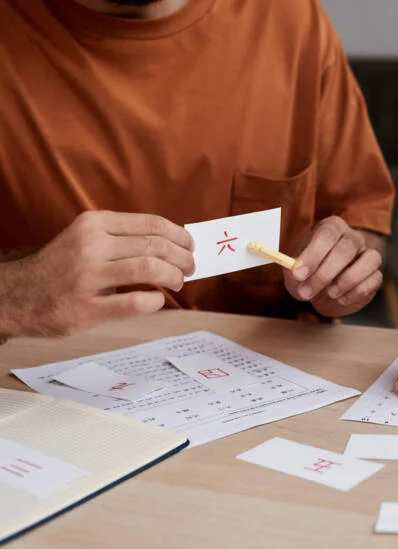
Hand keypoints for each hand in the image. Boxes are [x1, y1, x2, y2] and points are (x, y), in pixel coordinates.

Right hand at [0, 211, 194, 336]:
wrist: (16, 295)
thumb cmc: (61, 267)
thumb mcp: (86, 238)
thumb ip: (123, 237)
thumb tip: (173, 243)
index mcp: (94, 224)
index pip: (152, 224)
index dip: (180, 236)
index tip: (191, 246)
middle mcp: (91, 246)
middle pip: (156, 246)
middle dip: (183, 258)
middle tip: (190, 268)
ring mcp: (88, 277)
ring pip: (149, 269)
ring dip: (173, 276)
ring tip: (177, 282)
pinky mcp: (87, 308)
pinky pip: (135, 302)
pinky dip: (155, 301)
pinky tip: (156, 300)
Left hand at [284, 216, 383, 316]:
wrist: (324, 289)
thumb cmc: (310, 274)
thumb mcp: (296, 271)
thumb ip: (294, 271)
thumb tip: (296, 274)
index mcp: (331, 228)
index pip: (327, 233)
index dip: (313, 254)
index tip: (298, 274)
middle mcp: (352, 238)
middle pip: (347, 248)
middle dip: (325, 273)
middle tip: (307, 292)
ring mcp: (367, 255)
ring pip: (370, 259)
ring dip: (348, 279)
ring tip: (330, 293)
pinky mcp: (375, 274)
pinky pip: (375, 278)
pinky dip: (358, 291)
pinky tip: (341, 299)